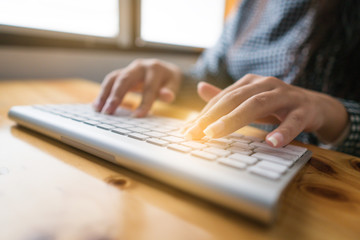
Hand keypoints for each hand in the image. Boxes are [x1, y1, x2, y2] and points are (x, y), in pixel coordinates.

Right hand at [93, 59, 181, 116]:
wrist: (164, 70)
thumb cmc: (168, 80)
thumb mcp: (174, 85)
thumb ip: (170, 91)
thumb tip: (167, 95)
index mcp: (154, 69)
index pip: (148, 88)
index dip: (143, 103)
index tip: (136, 117)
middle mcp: (139, 66)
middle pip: (124, 80)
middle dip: (115, 96)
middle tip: (108, 112)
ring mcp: (129, 69)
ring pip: (113, 79)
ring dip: (104, 94)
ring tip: (98, 109)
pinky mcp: (121, 74)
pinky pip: (109, 82)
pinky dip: (103, 93)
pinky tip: (97, 106)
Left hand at [183, 74, 348, 146]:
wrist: (315, 105)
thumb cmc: (276, 105)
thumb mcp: (250, 100)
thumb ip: (226, 96)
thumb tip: (200, 88)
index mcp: (250, 83)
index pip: (222, 99)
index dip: (204, 114)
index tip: (188, 131)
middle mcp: (265, 85)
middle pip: (235, 99)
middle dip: (212, 117)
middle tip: (195, 133)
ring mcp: (285, 95)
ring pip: (257, 105)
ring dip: (235, 120)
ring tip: (216, 134)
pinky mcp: (304, 110)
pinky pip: (293, 121)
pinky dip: (282, 132)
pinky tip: (271, 143)